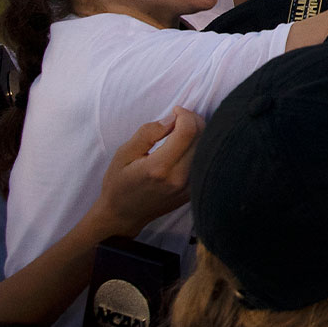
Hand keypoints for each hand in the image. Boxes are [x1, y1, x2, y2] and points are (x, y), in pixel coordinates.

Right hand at [92, 107, 201, 235]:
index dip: (185, 114)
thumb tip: (173, 118)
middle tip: (179, 118)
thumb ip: (148, 133)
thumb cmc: (119, 182)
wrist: (123, 215)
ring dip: (199, 132)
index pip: (188, 131)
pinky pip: (206, 161)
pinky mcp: (195, 192)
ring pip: (208, 148)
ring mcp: (190, 187)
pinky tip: (186, 146)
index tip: (175, 111)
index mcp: (159, 168)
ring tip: (181, 131)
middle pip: (202, 137)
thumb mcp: (124, 153)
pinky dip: (201, 147)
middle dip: (194, 120)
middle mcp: (179, 178)